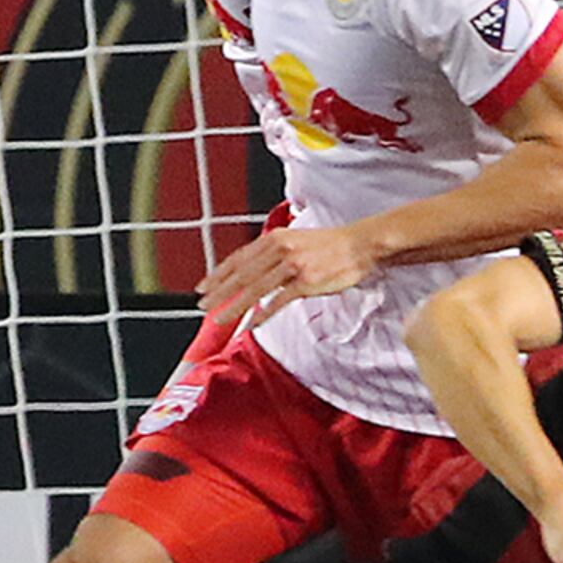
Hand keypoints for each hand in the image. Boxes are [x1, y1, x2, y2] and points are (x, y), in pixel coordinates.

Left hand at [198, 220, 379, 333]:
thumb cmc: (329, 245)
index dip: (218, 274)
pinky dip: (263, 313)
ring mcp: (293, 265)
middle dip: (219, 292)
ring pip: (256, 289)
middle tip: (202, 305)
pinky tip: (252, 323)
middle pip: (242, 274)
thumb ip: (273, 253)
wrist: (360, 244)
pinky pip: (279, 301)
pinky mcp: (307, 281)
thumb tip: (253, 270)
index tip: (203, 286)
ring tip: (220, 319)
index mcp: (274, 238)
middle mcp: (280, 249)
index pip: (238, 258)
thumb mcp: (295, 239)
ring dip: (235, 306)